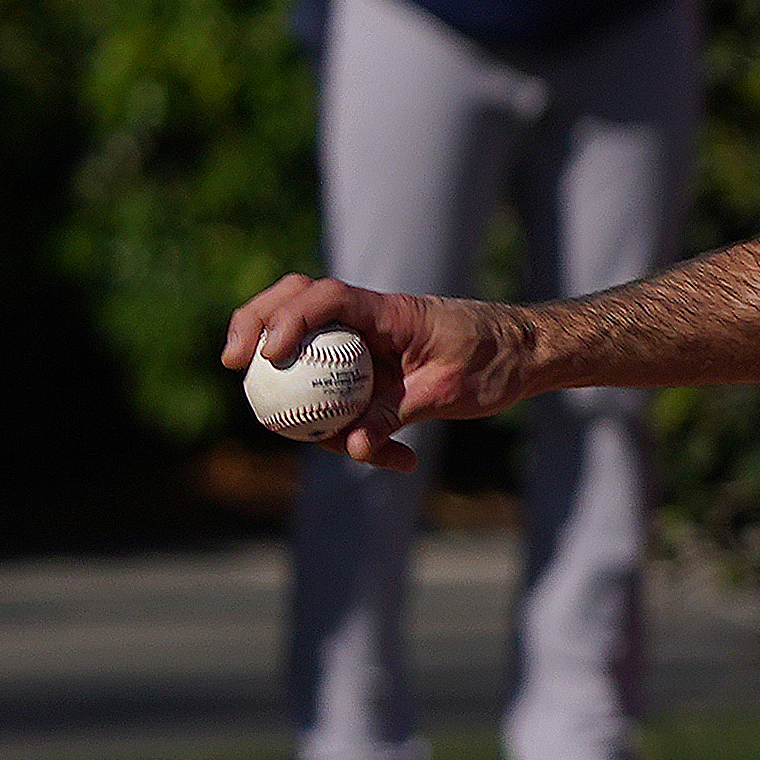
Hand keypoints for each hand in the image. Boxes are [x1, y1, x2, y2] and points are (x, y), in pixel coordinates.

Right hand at [222, 278, 534, 473]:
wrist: (527, 354)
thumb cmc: (495, 361)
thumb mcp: (448, 390)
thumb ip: (396, 411)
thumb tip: (354, 444)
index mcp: (390, 312)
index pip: (326, 297)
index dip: (288, 317)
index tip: (269, 353)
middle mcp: (370, 320)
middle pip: (295, 304)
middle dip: (254, 325)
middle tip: (232, 363)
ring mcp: (367, 343)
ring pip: (310, 355)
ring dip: (304, 399)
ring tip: (346, 448)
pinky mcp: (373, 369)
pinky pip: (342, 394)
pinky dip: (352, 430)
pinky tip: (397, 462)